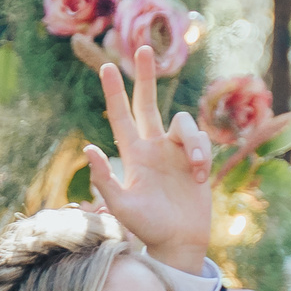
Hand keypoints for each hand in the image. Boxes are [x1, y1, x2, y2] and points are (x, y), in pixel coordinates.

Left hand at [84, 45, 213, 276]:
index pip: (121, 117)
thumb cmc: (147, 227)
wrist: (178, 242)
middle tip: (143, 48)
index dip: (115, 93)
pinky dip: (202, 157)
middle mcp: (154, 147)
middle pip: (149, 102)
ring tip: (196, 169)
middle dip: (146, 77)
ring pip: (184, 123)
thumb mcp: (121, 206)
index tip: (107, 67)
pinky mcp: (197, 158)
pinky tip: (200, 179)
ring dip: (193, 143)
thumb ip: (105, 179)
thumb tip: (88, 148)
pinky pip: (202, 142)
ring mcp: (176, 151)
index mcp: (134, 154)